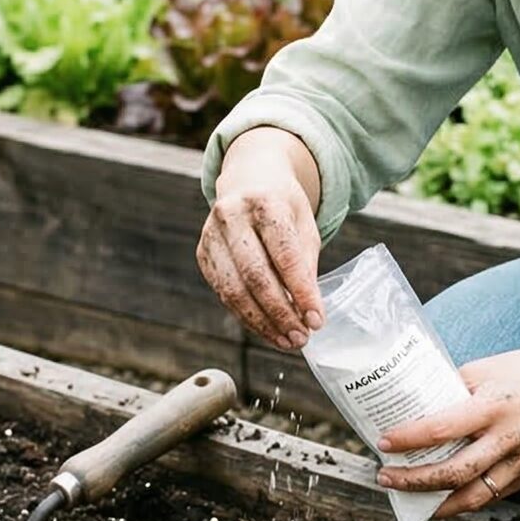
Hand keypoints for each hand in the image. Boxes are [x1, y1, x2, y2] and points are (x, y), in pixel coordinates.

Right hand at [197, 128, 324, 349]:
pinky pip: (224, 293)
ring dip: (262, 322)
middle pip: (255, 275)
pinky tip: (267, 329)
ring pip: (234, 290)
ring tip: (286, 341)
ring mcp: (211, 235)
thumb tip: (307, 313)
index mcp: (264, 202)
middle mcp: (232, 215)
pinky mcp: (203, 253)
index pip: (284, 254)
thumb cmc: (283, 206)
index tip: (317, 320)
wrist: (249, 179)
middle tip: (301, 338)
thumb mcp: (304, 225)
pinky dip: (246, 316)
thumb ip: (305, 265)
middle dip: (280, 313)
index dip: (300, 291)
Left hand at [375, 345, 519, 516]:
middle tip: (386, 477)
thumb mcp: (487, 369)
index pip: (443, 428)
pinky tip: (439, 497)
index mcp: (494, 406)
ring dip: (435, 502)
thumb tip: (414, 402)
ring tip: (407, 495)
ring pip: (473, 496)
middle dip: (414, 480)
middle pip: (454, 473)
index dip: (408, 438)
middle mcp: (509, 438)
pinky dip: (462, 501)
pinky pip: (491, 495)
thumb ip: (453, 387)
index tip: (383, 442)